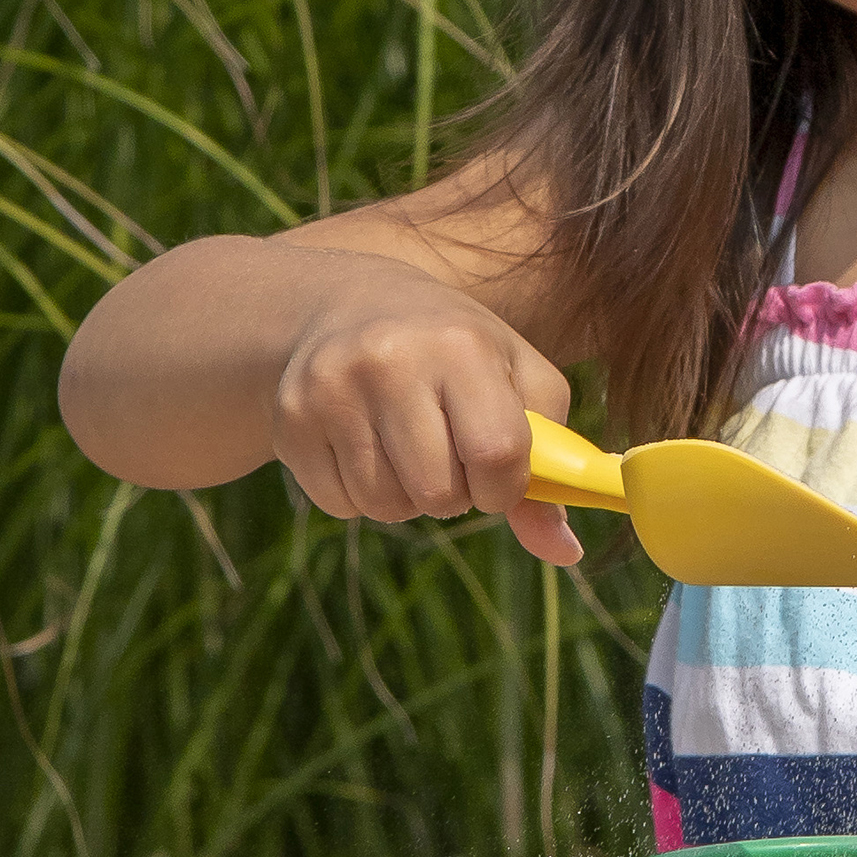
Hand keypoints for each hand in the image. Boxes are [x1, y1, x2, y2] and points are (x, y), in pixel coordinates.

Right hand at [269, 263, 583, 564]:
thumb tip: (566, 552)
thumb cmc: (458, 352)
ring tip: (406, 447)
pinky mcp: (290, 419)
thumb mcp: (518, 383)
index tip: (498, 475)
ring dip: (407, 497)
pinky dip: (361, 495)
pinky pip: (340, 505)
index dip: (504, 486)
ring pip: (386, 506)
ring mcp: (331, 389)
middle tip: (447, 454)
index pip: (497, 454)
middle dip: (454, 494)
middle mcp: (390, 360)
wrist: (350, 304)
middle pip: (438, 493)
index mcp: (460, 345)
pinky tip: (365, 446)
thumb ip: (550, 467)